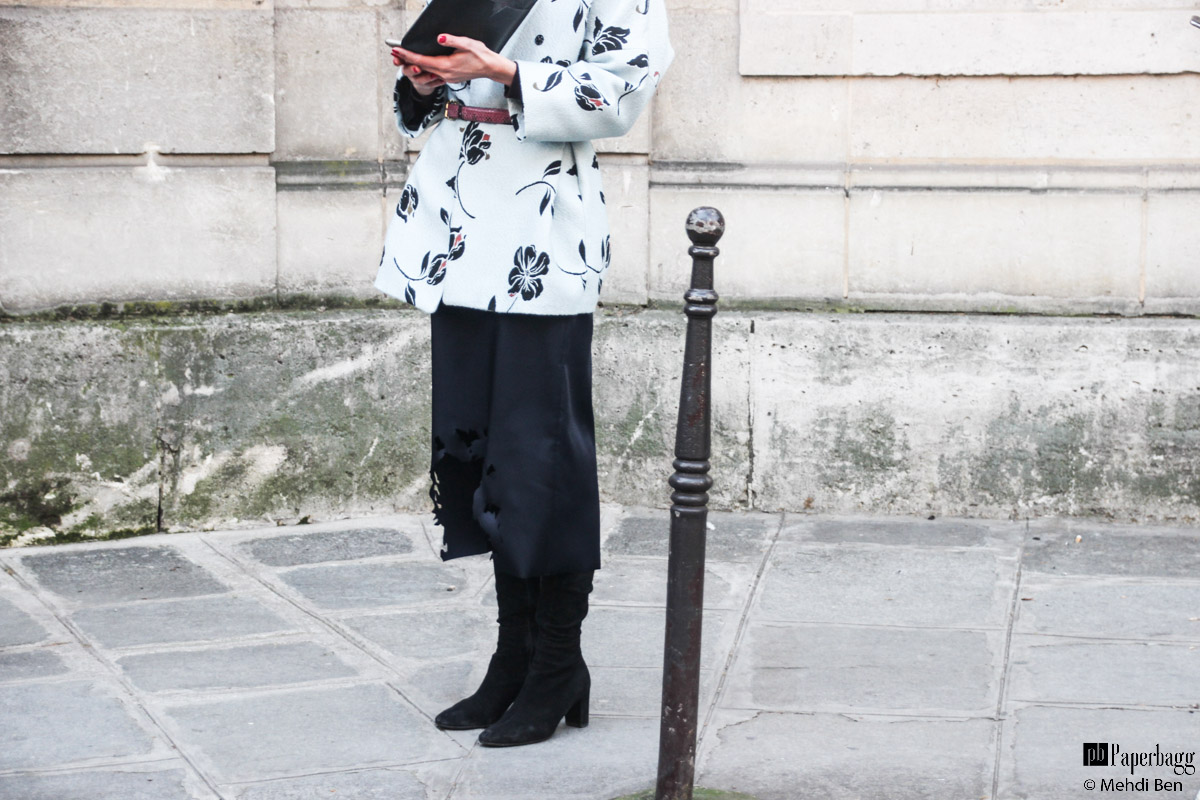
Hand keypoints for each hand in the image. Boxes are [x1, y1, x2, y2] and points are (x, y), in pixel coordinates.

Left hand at [392, 34, 516, 86]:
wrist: (491, 68)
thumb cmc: (481, 55)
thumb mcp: (468, 44)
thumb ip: (452, 40)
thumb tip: (440, 38)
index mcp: (446, 66)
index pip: (421, 60)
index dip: (407, 55)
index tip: (396, 49)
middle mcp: (444, 74)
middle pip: (420, 67)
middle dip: (406, 60)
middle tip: (394, 53)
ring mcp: (446, 77)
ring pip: (425, 71)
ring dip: (413, 65)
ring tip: (402, 58)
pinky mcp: (450, 77)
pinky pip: (433, 74)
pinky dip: (423, 69)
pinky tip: (419, 66)